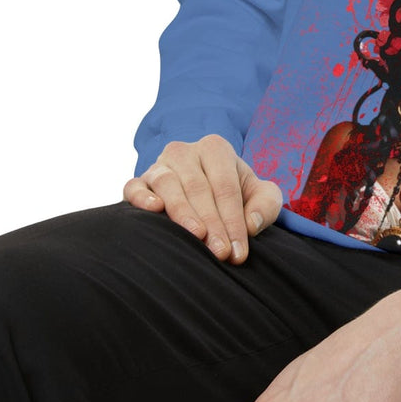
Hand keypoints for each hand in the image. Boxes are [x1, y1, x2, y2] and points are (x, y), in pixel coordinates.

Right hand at [123, 134, 283, 263]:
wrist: (208, 191)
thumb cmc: (238, 195)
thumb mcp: (260, 196)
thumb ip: (266, 205)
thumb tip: (251, 224)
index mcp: (216, 149)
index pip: (226, 187)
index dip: (234, 220)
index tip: (238, 252)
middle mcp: (185, 152)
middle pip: (199, 188)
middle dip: (212, 223)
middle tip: (220, 253)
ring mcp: (159, 165)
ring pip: (168, 185)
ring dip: (182, 213)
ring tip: (196, 236)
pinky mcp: (138, 181)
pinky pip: (134, 187)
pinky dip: (141, 197)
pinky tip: (154, 209)